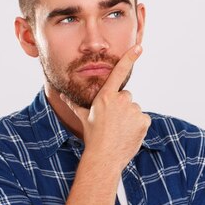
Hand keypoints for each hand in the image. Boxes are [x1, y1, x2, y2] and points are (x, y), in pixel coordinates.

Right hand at [61, 44, 150, 170]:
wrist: (104, 157)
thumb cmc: (92, 137)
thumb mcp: (83, 118)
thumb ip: (74, 104)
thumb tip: (60, 94)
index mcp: (105, 96)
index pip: (119, 72)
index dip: (129, 58)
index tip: (139, 47)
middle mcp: (121, 100)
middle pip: (126, 96)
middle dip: (121, 106)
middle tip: (113, 122)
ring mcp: (133, 110)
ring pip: (134, 109)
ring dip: (129, 117)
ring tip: (120, 131)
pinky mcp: (144, 120)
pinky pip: (143, 119)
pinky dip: (138, 126)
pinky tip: (129, 134)